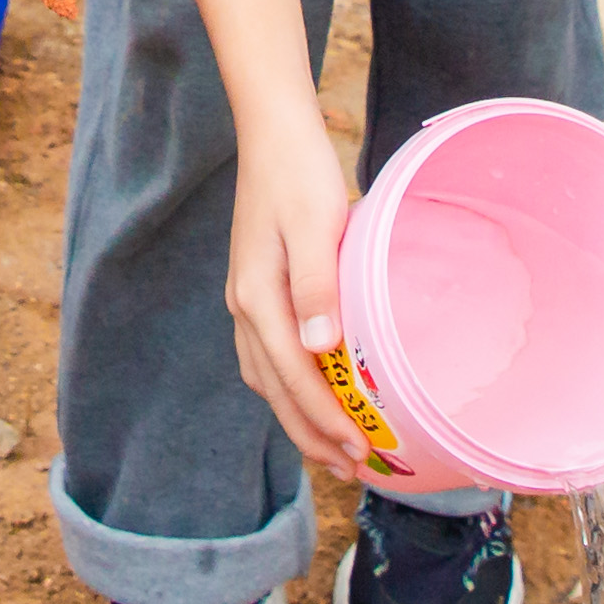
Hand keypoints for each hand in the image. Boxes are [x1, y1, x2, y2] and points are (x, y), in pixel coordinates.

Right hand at [226, 127, 383, 484]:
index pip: (292, 378)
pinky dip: (288, 388)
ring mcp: (245, 299)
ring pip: (266, 378)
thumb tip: (319, 350)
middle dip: (310, 435)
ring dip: (297, 417)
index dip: (324, 421)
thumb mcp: (317, 224)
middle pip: (274, 390)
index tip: (358, 453)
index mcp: (258, 297)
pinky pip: (267, 357)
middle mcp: (244, 306)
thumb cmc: (300, 174)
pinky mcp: (254, 289)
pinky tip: (311, 392)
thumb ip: (317, 287)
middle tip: (352, 470)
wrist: (272, 133)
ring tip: (334, 446)